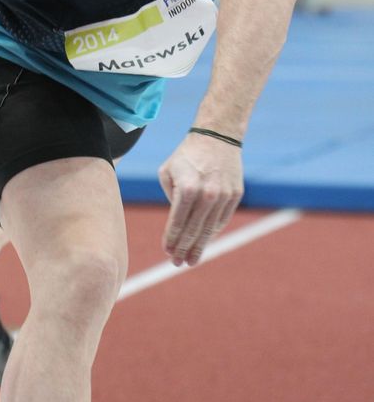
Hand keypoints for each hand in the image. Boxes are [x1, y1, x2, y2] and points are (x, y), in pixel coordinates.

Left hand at [158, 132, 243, 266]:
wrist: (216, 137)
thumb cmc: (186, 156)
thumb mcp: (167, 173)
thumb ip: (170, 198)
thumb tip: (176, 223)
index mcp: (188, 188)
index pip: (178, 222)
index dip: (172, 239)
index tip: (166, 252)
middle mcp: (208, 195)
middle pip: (194, 230)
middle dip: (184, 249)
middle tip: (177, 263)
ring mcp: (224, 196)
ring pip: (210, 229)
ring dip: (199, 247)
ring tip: (191, 260)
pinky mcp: (235, 196)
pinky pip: (221, 220)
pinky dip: (212, 232)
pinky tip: (204, 241)